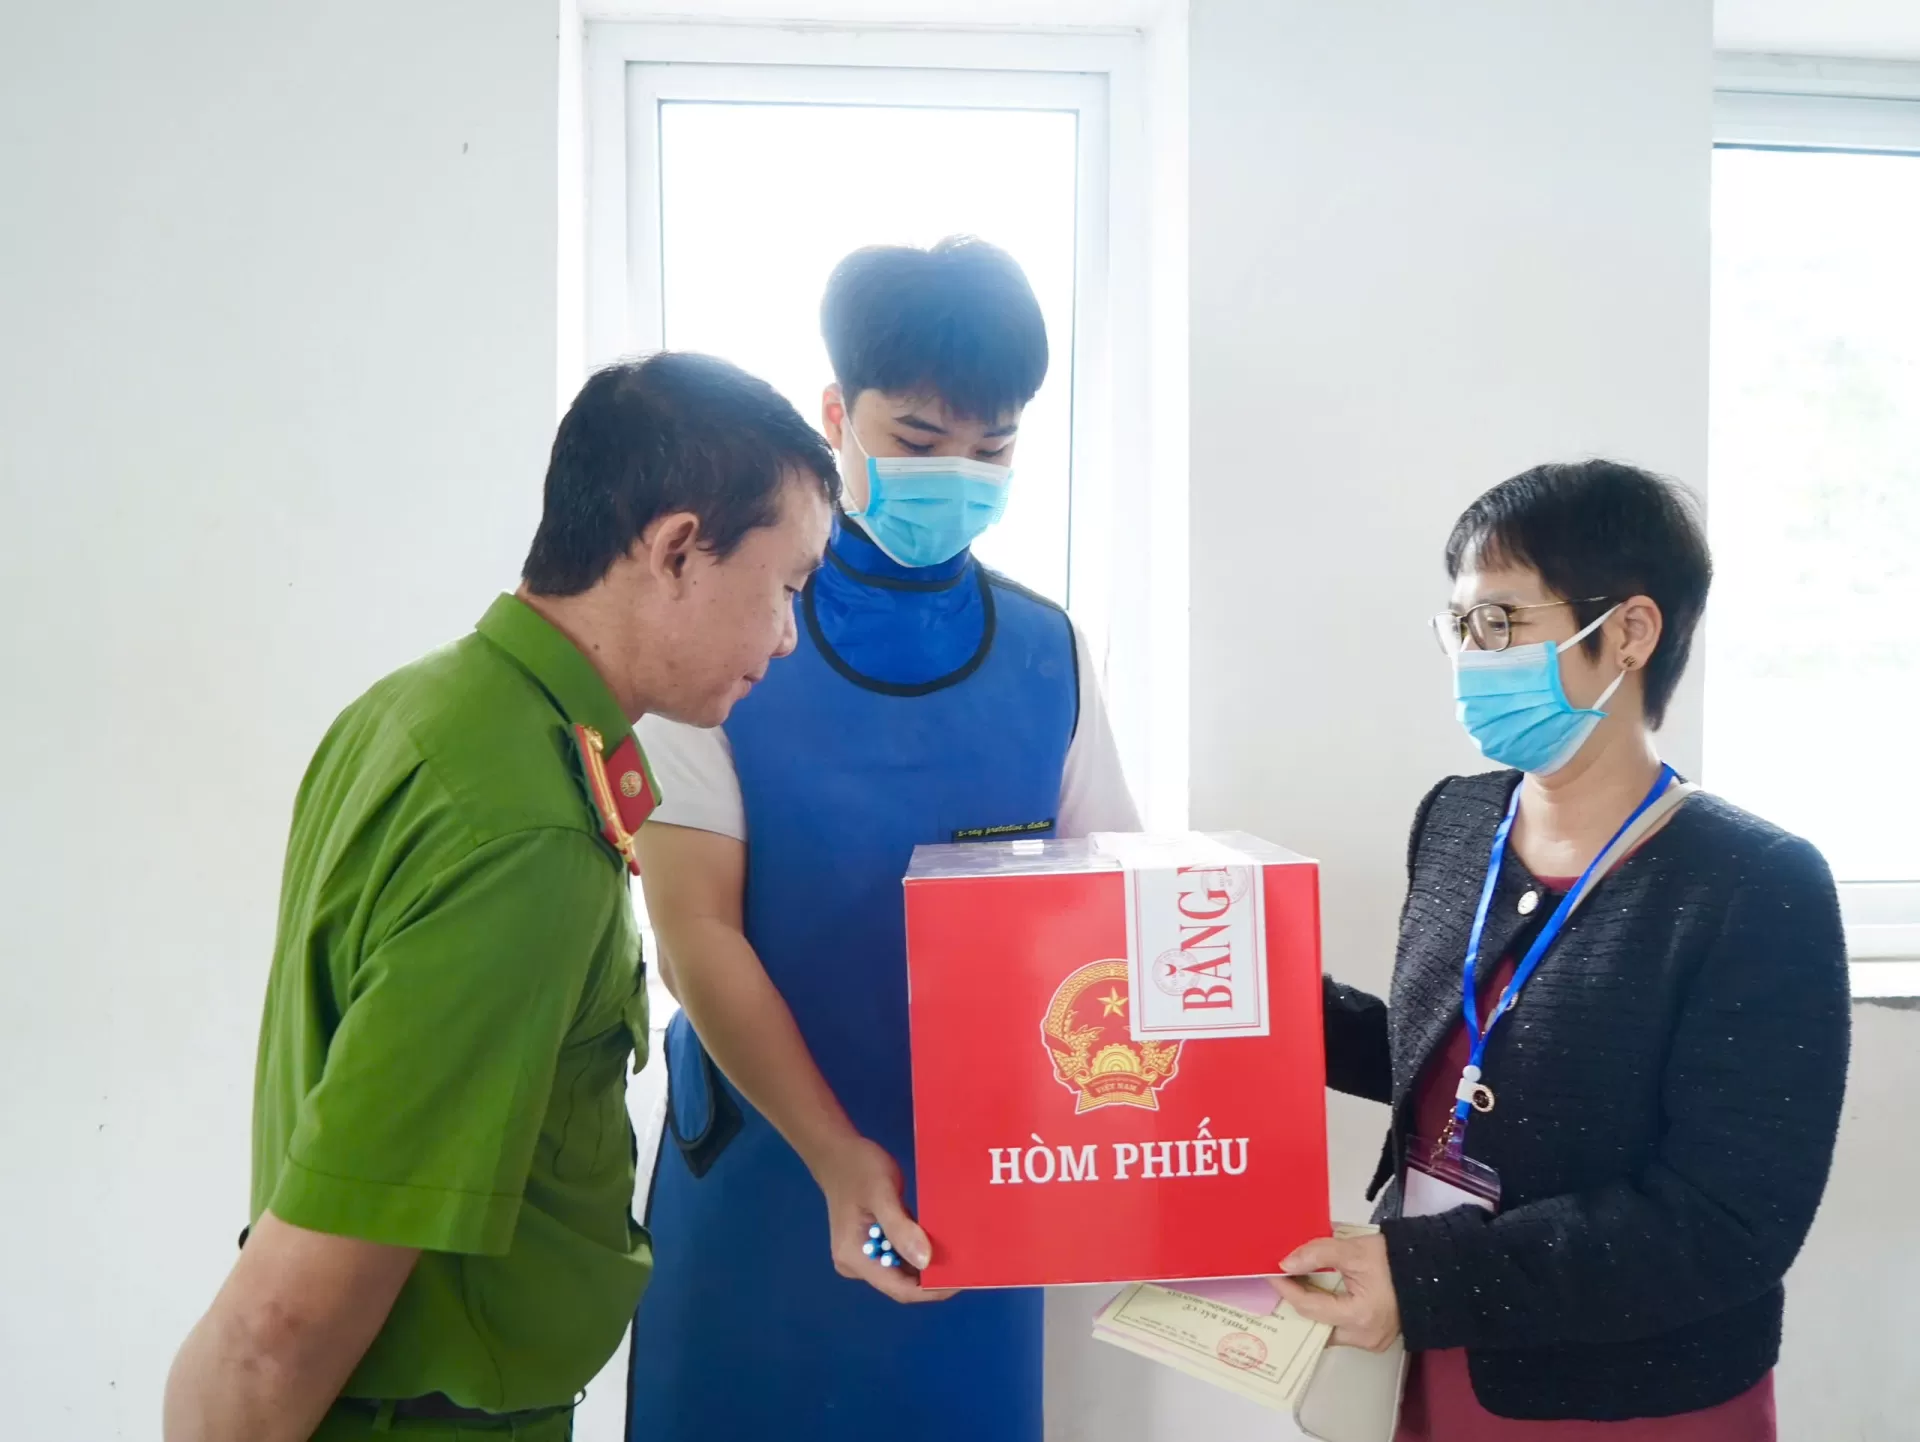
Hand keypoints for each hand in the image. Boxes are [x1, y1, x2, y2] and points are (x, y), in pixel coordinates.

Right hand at [812, 1136, 956, 1304]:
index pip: (899, 1289)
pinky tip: (938, 1239)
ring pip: (903, 1269)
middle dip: (933, 1277)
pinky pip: (899, 1254)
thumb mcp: (881, 1193)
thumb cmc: (858, 1168)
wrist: (838, 1151)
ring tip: (959, 1253)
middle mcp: (858, 1264)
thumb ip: (900, 1228)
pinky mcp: (872, 1244)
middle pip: (902, 1283)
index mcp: (855, 1258)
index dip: (931, 1290)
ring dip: (928, 1262)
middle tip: (967, 1263)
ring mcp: (864, 1255)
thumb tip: (925, 1261)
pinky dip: (918, 1248)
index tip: (962, 1279)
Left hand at [1270, 1232, 1400, 1351]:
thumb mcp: (1354, 1250)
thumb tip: (1285, 1264)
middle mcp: (1364, 1338)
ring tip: (1298, 1285)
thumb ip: (1318, 1254)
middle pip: (1316, 1325)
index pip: (1310, 1307)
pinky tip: (1319, 1294)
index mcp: (1359, 1317)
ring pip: (1328, 1330)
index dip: (1288, 1289)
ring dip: (1313, 1308)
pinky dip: (1328, 1313)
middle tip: (1283, 1281)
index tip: (1273, 1274)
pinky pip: (1341, 1329)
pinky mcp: (1375, 1339)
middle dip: (1298, 1303)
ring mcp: (1371, 1343)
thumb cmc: (1395, 1259)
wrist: (1431, 1270)